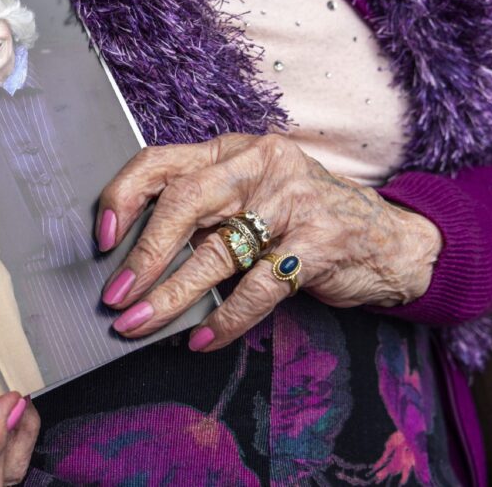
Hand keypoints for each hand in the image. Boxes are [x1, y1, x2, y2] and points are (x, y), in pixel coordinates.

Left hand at [96, 134, 442, 351]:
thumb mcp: (250, 197)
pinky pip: (258, 288)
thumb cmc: (302, 218)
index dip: (123, 197)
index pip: (161, 161)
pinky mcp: (318, 243)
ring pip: (215, 252)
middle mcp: (259, 166)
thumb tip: (132, 259)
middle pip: (183, 202)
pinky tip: (201, 339)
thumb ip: (203, 212)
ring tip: (139, 324)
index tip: (101, 239)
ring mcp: (292, 202)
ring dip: (171, 295)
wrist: (390, 238)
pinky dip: (225, 319)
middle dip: (142, 255)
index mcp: (232, 151)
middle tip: (115, 295)